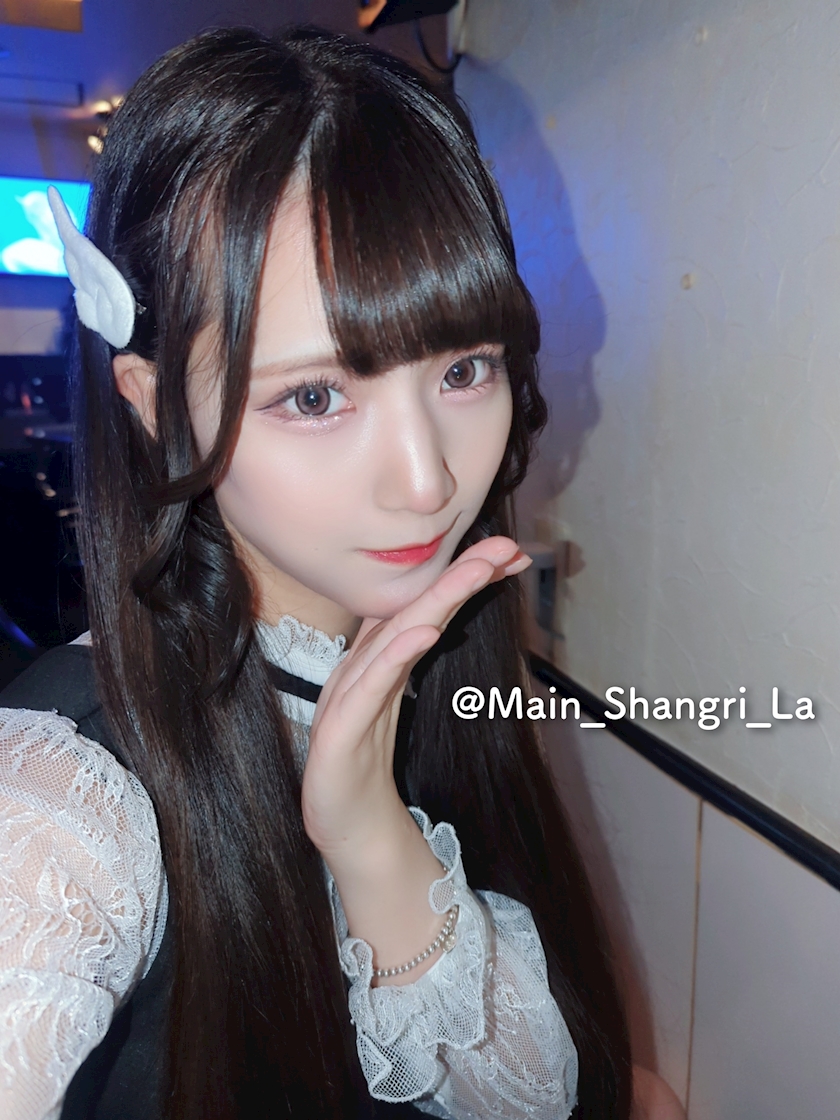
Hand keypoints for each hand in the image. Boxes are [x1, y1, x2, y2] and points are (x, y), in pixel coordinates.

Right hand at [300, 535, 532, 858]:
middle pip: (413, 612)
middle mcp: (365, 669)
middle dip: (458, 576)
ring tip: (473, 573)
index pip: (425, 609)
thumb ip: (402, 660)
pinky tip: (425, 633)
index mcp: (382, 662)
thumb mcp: (388, 703)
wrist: (346, 827)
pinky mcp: (341, 730)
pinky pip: (371, 688)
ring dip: (435, 601)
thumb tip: (431, 620)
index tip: (508, 555)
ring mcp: (351, 697)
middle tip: (501, 548)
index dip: (462, 579)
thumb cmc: (363, 764)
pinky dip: (396, 656)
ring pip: (396, 638)